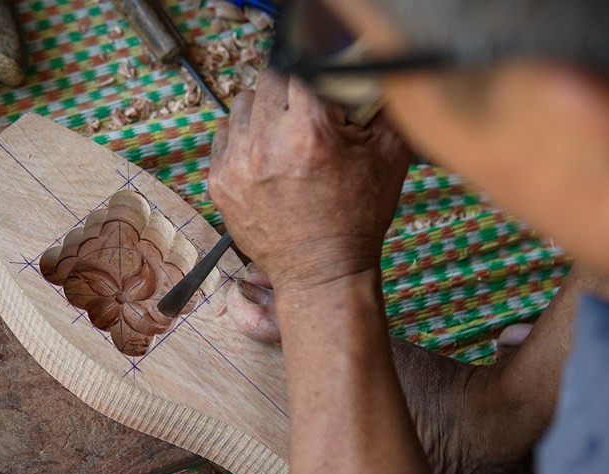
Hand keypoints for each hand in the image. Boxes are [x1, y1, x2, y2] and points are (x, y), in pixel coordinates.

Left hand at [208, 70, 409, 293]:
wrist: (322, 272)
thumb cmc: (357, 218)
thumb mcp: (389, 157)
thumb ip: (383, 105)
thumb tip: (369, 73)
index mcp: (308, 132)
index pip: (301, 65)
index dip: (316, 73)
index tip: (324, 91)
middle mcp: (265, 143)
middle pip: (269, 80)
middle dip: (291, 92)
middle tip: (308, 117)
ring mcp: (236, 164)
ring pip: (243, 104)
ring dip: (264, 112)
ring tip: (285, 137)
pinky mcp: (219, 182)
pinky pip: (224, 135)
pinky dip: (243, 138)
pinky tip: (265, 157)